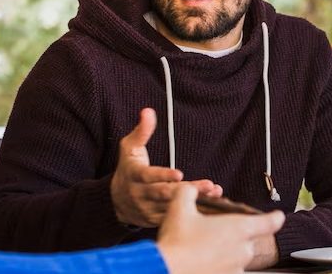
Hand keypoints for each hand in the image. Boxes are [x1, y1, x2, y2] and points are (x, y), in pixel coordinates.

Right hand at [110, 108, 221, 226]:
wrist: (117, 201)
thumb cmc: (127, 169)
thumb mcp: (129, 148)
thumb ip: (141, 131)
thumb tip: (148, 111)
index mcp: (134, 176)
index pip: (148, 177)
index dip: (162, 175)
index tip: (179, 174)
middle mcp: (141, 195)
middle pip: (164, 194)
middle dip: (185, 191)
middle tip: (207, 185)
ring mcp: (150, 210)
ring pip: (174, 207)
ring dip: (196, 201)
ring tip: (214, 192)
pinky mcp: (158, 220)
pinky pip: (178, 217)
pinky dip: (195, 211)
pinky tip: (213, 202)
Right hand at [157, 185, 284, 273]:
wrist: (167, 270)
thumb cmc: (178, 242)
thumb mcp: (179, 207)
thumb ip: (188, 191)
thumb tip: (189, 188)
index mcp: (238, 229)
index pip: (268, 222)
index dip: (275, 218)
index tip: (278, 216)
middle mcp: (241, 250)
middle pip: (249, 239)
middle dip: (238, 234)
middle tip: (218, 229)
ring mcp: (235, 268)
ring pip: (238, 256)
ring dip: (227, 250)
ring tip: (204, 246)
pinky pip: (228, 269)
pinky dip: (219, 264)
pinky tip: (202, 260)